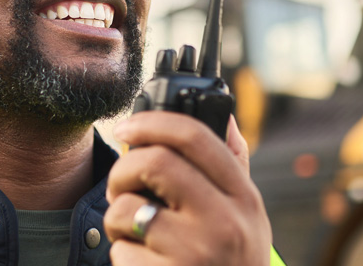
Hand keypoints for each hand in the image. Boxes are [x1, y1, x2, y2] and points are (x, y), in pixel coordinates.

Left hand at [104, 112, 271, 264]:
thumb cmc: (232, 262)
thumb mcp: (246, 215)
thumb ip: (231, 165)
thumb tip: (222, 111)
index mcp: (244, 199)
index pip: (195, 137)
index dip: (152, 122)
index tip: (126, 126)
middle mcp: (225, 224)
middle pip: (154, 163)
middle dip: (123, 169)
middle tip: (121, 186)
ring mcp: (196, 255)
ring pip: (127, 209)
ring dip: (116, 219)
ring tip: (133, 232)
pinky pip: (120, 251)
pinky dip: (122, 256)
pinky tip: (143, 265)